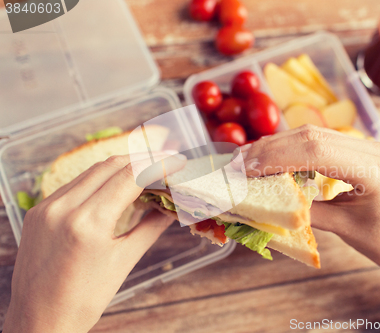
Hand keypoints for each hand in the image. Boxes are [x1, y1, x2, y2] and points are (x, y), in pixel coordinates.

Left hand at [4, 153, 185, 332]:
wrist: (39, 321)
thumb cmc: (84, 299)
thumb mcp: (123, 261)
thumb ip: (150, 227)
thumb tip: (170, 207)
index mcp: (88, 223)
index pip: (130, 177)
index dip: (158, 164)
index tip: (177, 161)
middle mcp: (63, 208)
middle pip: (111, 165)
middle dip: (142, 160)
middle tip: (166, 161)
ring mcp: (46, 207)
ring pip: (91, 171)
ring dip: (121, 167)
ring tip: (145, 172)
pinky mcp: (38, 211)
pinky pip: (74, 185)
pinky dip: (99, 180)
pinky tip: (115, 186)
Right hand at [239, 124, 379, 270]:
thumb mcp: (343, 229)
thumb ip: (306, 212)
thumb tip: (265, 201)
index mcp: (373, 168)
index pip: (317, 151)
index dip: (277, 157)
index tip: (247, 169)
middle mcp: (370, 148)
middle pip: (311, 136)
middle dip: (270, 148)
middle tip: (238, 163)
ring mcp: (364, 145)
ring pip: (311, 134)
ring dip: (276, 146)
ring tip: (246, 159)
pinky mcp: (354, 149)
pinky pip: (316, 142)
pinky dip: (289, 148)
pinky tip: (269, 157)